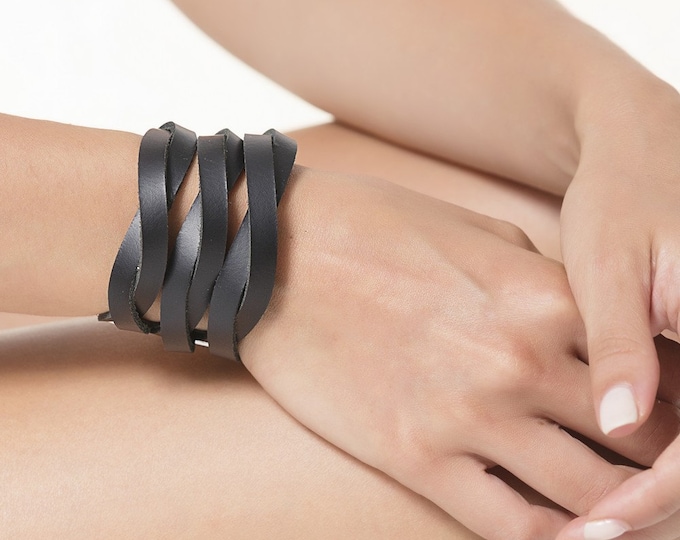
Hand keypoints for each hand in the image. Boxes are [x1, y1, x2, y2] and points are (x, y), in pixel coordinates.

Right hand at [237, 167, 679, 539]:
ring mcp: (468, 415)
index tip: (671, 417)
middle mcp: (520, 361)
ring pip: (590, 497)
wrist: (272, 256)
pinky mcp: (415, 455)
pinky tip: (561, 536)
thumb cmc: (372, 227)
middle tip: (662, 474)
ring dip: (621, 512)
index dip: (676, 401)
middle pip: (638, 441)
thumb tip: (575, 319)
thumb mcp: (476, 230)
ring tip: (624, 512)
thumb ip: (540, 277)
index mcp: (544, 297)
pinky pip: (510, 525)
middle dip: (661, 463)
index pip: (655, 371)